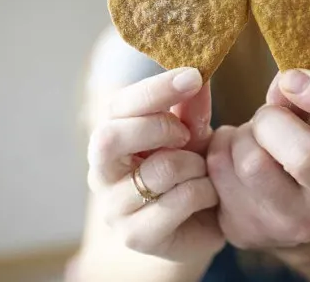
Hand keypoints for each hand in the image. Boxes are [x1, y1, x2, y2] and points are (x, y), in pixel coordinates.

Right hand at [86, 68, 224, 261]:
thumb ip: (190, 107)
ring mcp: (114, 208)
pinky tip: (208, 195)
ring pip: (159, 170)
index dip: (155, 89)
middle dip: (158, 127)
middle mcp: (101, 173)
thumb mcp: (191, 134)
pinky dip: (204, 191)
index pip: (117, 105)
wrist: (201, 225)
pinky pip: (179, 200)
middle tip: (187, 135)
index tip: (193, 77)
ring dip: (194, 165)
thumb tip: (197, 72)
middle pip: (110, 137)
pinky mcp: (136, 236)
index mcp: (110, 138)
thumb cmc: (189, 172)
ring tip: (202, 171)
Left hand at [206, 70, 309, 248]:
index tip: (292, 78)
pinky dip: (219, 151)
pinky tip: (233, 157)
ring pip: (253, 163)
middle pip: (305, 155)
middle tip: (267, 117)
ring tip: (250, 138)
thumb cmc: (307, 143)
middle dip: (272, 120)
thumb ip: (304, 94)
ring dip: (241, 136)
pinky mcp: (251, 230)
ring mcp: (296, 222)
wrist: (289, 206)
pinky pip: (220, 174)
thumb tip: (285, 83)